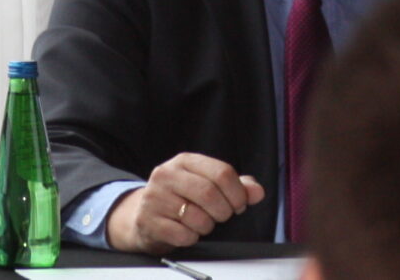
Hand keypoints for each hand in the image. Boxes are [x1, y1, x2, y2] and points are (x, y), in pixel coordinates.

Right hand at [103, 154, 265, 254]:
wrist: (143, 215)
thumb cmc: (180, 199)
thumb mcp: (205, 184)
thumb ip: (235, 186)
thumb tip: (257, 191)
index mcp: (184, 161)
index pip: (221, 172)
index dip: (237, 192)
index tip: (239, 204)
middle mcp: (166, 175)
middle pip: (209, 193)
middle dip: (224, 211)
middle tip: (223, 216)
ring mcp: (155, 198)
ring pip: (197, 217)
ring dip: (207, 226)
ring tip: (202, 223)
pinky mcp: (149, 221)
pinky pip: (183, 235)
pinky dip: (192, 238)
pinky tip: (186, 231)